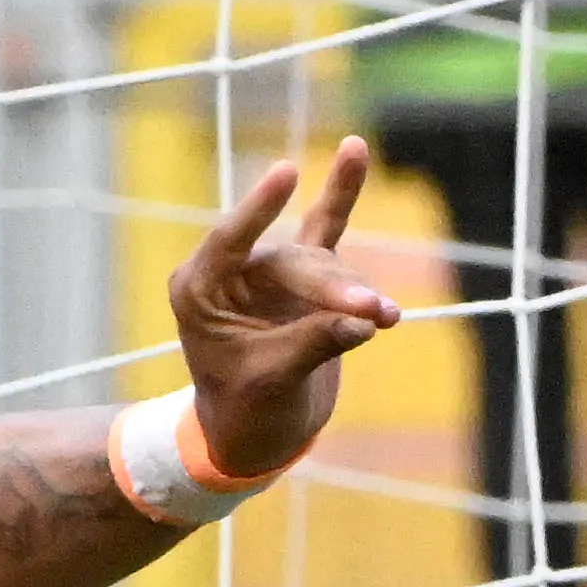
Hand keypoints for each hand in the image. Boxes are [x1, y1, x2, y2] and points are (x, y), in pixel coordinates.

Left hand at [171, 138, 405, 480]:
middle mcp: (232, 272)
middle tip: (376, 315)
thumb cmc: (247, 412)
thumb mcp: (273, 382)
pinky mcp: (304, 277)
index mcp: (199, 291)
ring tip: (387, 319)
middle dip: (337, 290)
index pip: (229, 241)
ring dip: (357, 293)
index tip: (286, 173)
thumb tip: (365, 320)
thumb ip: (315, 343)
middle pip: (294, 264)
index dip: (259, 209)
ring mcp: (269, 270)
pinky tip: (355, 152)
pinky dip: (342, 193)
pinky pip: (326, 227)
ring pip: (324, 266)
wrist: (257, 433)